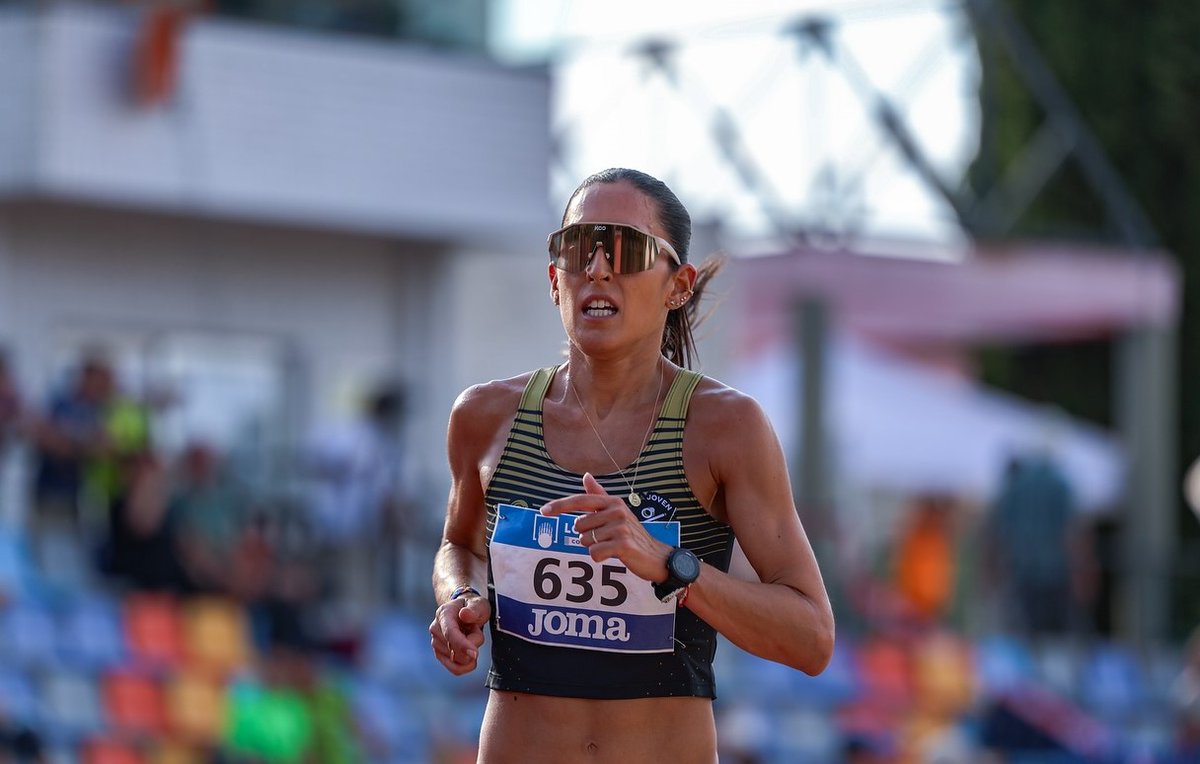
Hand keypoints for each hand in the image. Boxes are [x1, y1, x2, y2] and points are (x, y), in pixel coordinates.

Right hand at [429, 591, 489, 675]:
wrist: (465, 612)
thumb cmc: (472, 608)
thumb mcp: (478, 604)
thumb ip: (474, 609)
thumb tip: (465, 614)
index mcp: (443, 614)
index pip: (450, 633)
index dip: (462, 645)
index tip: (474, 653)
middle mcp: (436, 629)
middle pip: (457, 650)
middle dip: (474, 643)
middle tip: (475, 629)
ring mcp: (436, 643)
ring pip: (459, 661)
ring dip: (471, 652)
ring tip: (469, 635)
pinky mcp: (440, 655)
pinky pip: (456, 669)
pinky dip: (467, 665)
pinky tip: (470, 652)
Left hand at [540, 473, 671, 583]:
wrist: (656, 556)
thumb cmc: (633, 535)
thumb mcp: (617, 513)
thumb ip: (599, 496)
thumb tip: (586, 476)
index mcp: (613, 502)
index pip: (580, 500)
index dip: (560, 505)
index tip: (543, 511)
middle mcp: (616, 511)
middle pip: (579, 526)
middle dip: (588, 536)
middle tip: (607, 539)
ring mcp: (620, 527)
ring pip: (586, 541)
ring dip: (595, 547)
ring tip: (613, 546)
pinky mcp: (622, 544)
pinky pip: (594, 553)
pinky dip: (600, 557)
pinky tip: (614, 555)